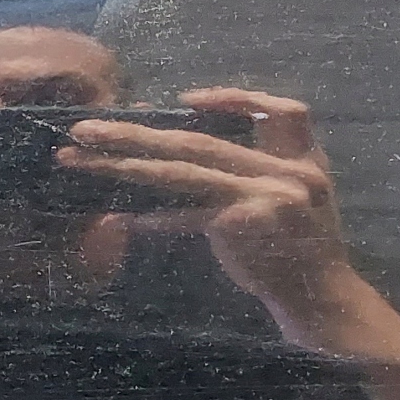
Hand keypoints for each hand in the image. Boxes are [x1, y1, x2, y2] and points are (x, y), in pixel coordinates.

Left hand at [59, 88, 349, 310]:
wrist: (320, 300)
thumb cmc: (299, 251)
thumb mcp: (293, 200)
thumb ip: (254, 174)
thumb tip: (180, 158)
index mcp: (303, 159)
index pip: (280, 111)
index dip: (233, 99)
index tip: (185, 102)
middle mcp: (286, 171)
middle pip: (199, 142)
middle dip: (137, 133)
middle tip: (84, 128)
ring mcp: (264, 195)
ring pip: (182, 172)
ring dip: (125, 164)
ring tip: (79, 160)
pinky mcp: (242, 222)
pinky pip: (187, 214)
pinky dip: (155, 217)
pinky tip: (125, 218)